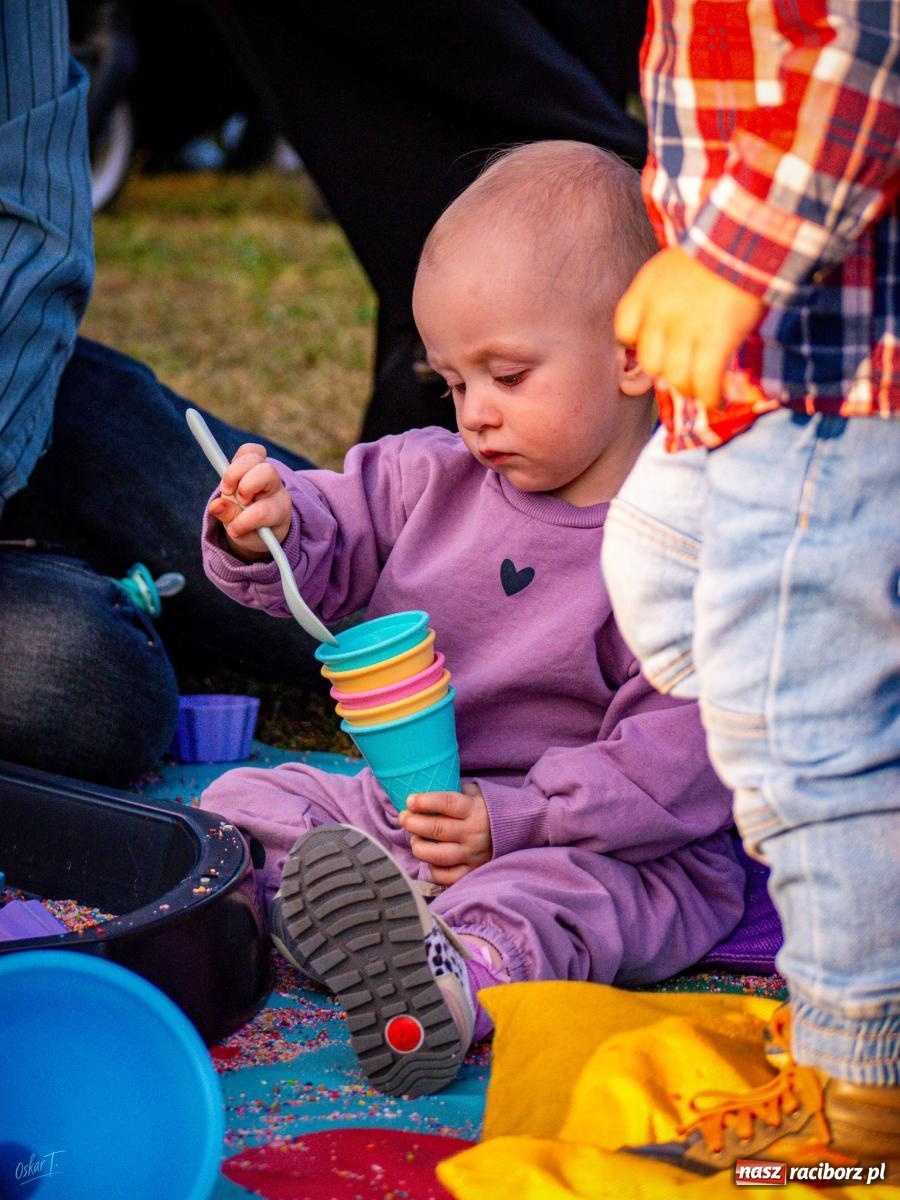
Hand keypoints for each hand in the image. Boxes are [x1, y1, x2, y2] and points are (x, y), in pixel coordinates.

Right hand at [207, 443, 291, 560]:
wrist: (265, 523)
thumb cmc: (254, 531)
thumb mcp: (245, 535)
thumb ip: (230, 519)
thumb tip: (216, 505)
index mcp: (279, 511)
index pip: (263, 510)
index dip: (244, 520)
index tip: (233, 530)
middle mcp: (277, 488)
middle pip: (266, 472)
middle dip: (244, 485)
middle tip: (234, 499)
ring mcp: (268, 472)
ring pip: (254, 457)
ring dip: (234, 472)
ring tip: (228, 490)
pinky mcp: (258, 462)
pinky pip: (248, 450)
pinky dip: (235, 461)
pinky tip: (231, 479)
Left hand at [398, 782, 491, 885]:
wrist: (517, 830)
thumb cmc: (488, 809)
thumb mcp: (476, 793)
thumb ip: (456, 791)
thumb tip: (427, 789)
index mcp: (475, 810)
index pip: (447, 803)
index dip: (426, 802)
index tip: (410, 800)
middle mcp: (474, 833)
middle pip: (438, 829)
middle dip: (414, 823)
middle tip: (404, 818)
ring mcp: (473, 855)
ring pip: (439, 856)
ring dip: (419, 847)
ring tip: (414, 839)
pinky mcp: (472, 871)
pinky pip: (447, 876)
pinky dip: (433, 870)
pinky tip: (428, 860)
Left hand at [614, 247, 763, 412]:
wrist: (748, 233)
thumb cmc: (718, 248)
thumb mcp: (675, 265)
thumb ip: (664, 297)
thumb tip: (670, 336)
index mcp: (645, 290)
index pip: (625, 332)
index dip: (641, 345)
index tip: (658, 350)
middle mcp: (659, 312)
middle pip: (651, 362)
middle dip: (667, 372)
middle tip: (686, 373)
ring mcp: (686, 328)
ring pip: (676, 378)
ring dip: (691, 389)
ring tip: (704, 389)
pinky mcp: (716, 338)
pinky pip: (705, 381)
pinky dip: (711, 397)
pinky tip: (717, 401)